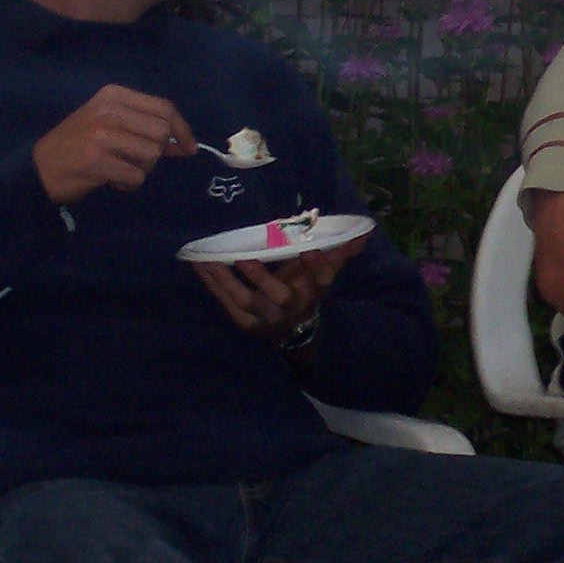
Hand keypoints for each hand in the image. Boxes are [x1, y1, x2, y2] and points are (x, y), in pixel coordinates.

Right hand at [33, 85, 196, 204]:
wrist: (39, 168)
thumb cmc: (77, 145)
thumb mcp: (109, 125)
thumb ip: (145, 129)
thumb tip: (185, 144)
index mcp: (113, 95)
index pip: (164, 107)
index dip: (182, 129)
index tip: (189, 148)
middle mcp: (108, 110)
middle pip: (161, 132)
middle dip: (156, 153)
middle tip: (134, 161)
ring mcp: (102, 134)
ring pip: (152, 155)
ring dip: (142, 170)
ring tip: (119, 170)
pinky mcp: (97, 160)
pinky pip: (137, 177)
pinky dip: (129, 185)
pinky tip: (112, 182)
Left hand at [192, 236, 371, 341]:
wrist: (293, 330)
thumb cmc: (306, 289)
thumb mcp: (323, 272)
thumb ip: (340, 251)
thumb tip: (363, 232)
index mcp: (314, 291)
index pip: (322, 279)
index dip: (318, 265)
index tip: (310, 248)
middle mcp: (292, 307)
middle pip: (279, 295)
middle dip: (262, 277)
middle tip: (245, 257)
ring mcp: (267, 317)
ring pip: (246, 301)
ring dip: (227, 279)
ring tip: (210, 257)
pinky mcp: (245, 322)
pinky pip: (226, 303)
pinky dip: (212, 284)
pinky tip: (200, 264)